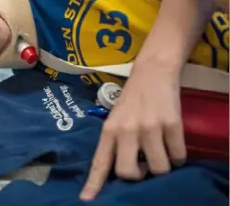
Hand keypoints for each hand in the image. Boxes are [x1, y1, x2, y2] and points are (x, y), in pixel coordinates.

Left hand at [80, 64, 186, 200]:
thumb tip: (120, 171)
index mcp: (109, 130)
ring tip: (159, 151)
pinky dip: (177, 156)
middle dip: (138, 175)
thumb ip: (115, 142)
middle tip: (142, 166)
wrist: (152, 72)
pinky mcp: (172, 124)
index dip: (94, 183)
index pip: (100, 162)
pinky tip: (172, 143)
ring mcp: (150, 128)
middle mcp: (127, 130)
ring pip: (158, 168)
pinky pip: (178, 156)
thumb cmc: (131, 98)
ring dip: (161, 166)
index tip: (86, 200)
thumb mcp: (115, 118)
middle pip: (128, 173)